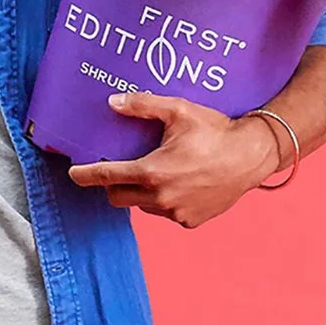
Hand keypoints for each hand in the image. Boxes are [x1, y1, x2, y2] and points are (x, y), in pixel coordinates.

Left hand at [67, 91, 281, 227]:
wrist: (252, 156)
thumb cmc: (216, 131)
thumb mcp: (179, 111)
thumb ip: (143, 106)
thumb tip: (113, 102)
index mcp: (152, 172)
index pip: (107, 176)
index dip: (86, 175)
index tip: (74, 174)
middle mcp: (160, 198)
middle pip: (118, 197)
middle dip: (114, 184)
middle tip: (122, 168)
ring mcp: (175, 213)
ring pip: (142, 206)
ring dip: (142, 192)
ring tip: (159, 173)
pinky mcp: (189, 221)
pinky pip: (165, 213)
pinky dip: (165, 201)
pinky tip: (181, 184)